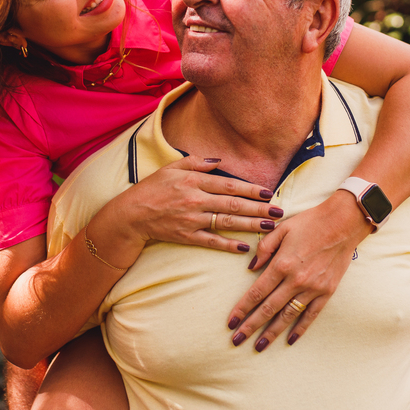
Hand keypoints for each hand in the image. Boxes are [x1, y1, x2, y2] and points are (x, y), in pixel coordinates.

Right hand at [98, 155, 280, 256]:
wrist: (130, 215)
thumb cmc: (152, 188)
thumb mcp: (172, 168)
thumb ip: (197, 163)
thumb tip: (220, 161)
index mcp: (193, 181)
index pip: (228, 185)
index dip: (250, 189)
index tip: (268, 192)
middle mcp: (195, 200)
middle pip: (233, 205)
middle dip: (259, 208)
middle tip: (279, 211)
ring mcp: (191, 220)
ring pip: (226, 223)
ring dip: (251, 226)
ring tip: (270, 226)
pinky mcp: (186, 237)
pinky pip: (212, 242)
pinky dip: (229, 245)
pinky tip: (246, 247)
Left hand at [225, 189, 371, 350]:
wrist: (343, 223)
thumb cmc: (310, 222)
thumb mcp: (281, 229)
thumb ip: (263, 249)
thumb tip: (251, 268)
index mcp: (281, 264)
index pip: (256, 292)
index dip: (242, 309)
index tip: (230, 322)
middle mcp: (295, 280)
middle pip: (268, 309)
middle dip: (250, 327)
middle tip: (236, 341)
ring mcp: (312, 288)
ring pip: (287, 316)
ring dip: (271, 333)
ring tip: (258, 347)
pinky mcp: (327, 292)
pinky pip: (311, 315)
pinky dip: (300, 329)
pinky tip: (289, 340)